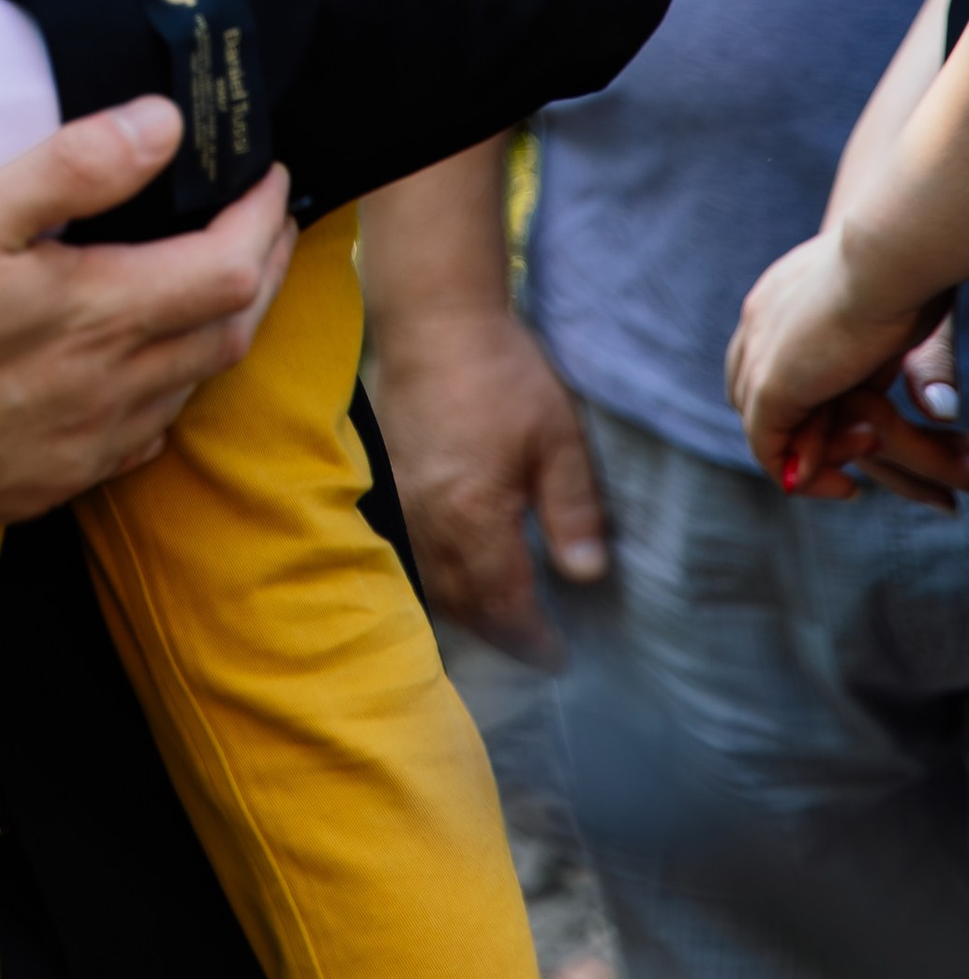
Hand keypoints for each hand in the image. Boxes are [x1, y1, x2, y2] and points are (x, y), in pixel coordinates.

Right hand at [0, 104, 294, 543]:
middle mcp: (112, 391)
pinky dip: (168, 389)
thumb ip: (72, 167)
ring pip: (190, 387)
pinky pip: (143, 438)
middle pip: (228, 331)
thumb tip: (162, 124)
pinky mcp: (48, 482)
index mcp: (101, 316)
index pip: (230, 268)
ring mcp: (84, 446)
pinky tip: (145, 369)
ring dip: (221, 327)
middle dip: (262, 268)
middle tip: (266, 219)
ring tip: (218, 277)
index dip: (263, 218)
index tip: (270, 173)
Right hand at [368, 304, 606, 664]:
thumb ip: (573, 510)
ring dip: (467, 611)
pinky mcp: (390, 480)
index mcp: (473, 516)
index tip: (559, 658)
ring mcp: (403, 501)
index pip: (504, 605)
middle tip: (535, 648)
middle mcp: (429, 521)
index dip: (533, 639)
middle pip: (462, 604)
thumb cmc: (501, 372)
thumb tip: (588, 575)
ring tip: (502, 619)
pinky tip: (460, 572)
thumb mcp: (557, 437)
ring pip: (432, 583)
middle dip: (499, 635)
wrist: (434, 320)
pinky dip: (439, 576)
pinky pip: (412, 551)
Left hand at [728, 225, 959, 493]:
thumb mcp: (887, 319)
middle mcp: (759, 318)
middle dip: (794, 429)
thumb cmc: (908, 272)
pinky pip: (766, 444)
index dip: (797, 395)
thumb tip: (934, 410)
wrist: (888, 253)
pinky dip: (798, 471)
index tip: (853, 424)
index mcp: (779, 293)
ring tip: (854, 476)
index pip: (764, 354)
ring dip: (805, 456)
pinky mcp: (770, 383)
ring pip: (760, 421)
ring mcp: (759, 351)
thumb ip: (881, 363)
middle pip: (750, 390)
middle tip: (855, 455)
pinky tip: (845, 486)